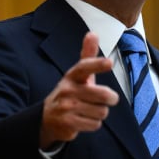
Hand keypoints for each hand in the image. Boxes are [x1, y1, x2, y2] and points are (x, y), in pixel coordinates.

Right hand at [40, 32, 118, 148]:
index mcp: (72, 75)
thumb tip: (93, 33)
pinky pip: (95, 124)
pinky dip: (94, 124)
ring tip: (90, 110)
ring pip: (102, 111)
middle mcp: (68, 90)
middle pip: (103, 95)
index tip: (109, 63)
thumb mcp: (78, 74)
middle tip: (109, 99)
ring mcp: (67, 107)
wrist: (47, 118)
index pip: (85, 67)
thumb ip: (88, 55)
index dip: (97, 64)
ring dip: (100, 113)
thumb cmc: (70, 92)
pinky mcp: (68, 123)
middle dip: (110, 99)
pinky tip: (85, 120)